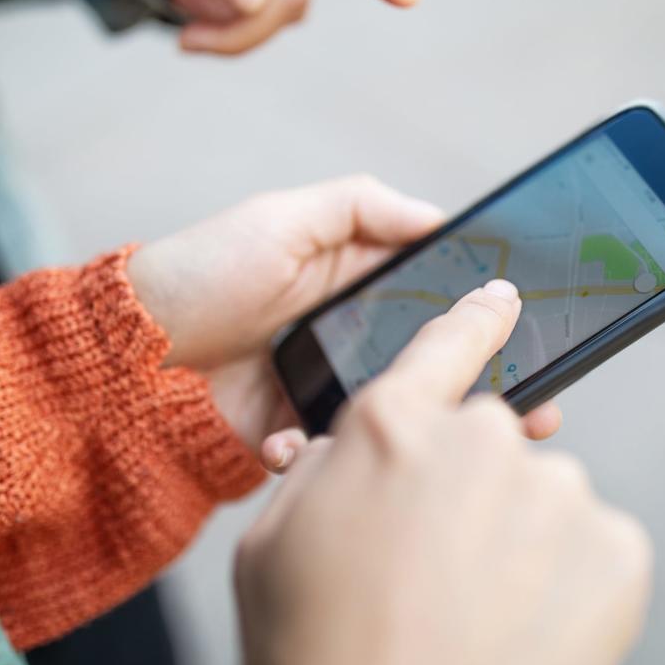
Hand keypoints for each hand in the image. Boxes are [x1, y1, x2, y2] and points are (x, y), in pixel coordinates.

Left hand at [126, 176, 561, 448]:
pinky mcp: (301, 439)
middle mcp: (351, 339)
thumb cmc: (204, 271)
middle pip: (435, 365)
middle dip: (488, 388)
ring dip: (435, 431)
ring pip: (402, 415)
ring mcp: (327, 393)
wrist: (127, 357)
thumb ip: (361, 207)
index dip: (487, 315)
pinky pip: (341, 453)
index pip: (439, 298)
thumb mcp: (283, 218)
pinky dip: (343, 456)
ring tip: (466, 445)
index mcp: (356, 284)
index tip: (536, 331)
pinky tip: (320, 447)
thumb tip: (441, 217)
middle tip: (537, 411)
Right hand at [236, 285, 652, 664]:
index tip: (502, 297)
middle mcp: (481, 442)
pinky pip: (593, 547)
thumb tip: (349, 444)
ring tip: (473, 620)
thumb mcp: (269, 546)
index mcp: (391, 428)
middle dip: (471, 490)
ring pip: (543, 499)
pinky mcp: (616, 554)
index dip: (475, 317)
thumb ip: (320, 471)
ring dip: (519, 541)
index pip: (448, 343)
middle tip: (436, 571)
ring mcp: (557, 495)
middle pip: (492, 442)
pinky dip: (567, 583)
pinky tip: (523, 635)